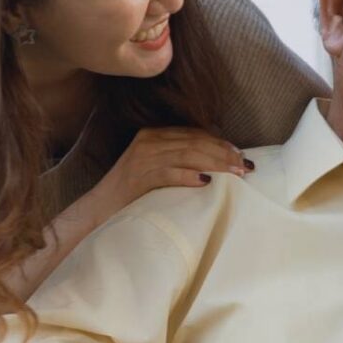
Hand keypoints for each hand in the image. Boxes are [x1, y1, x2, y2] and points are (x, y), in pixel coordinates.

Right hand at [87, 127, 250, 218]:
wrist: (97, 209)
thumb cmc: (132, 193)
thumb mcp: (155, 168)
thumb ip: (177, 159)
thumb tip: (214, 165)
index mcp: (153, 134)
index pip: (194, 133)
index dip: (220, 142)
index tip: (241, 155)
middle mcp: (148, 140)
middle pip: (195, 142)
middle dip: (223, 153)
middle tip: (245, 166)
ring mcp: (142, 158)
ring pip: (187, 155)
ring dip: (215, 164)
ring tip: (235, 174)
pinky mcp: (138, 177)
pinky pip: (168, 173)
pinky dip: (189, 176)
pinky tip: (206, 182)